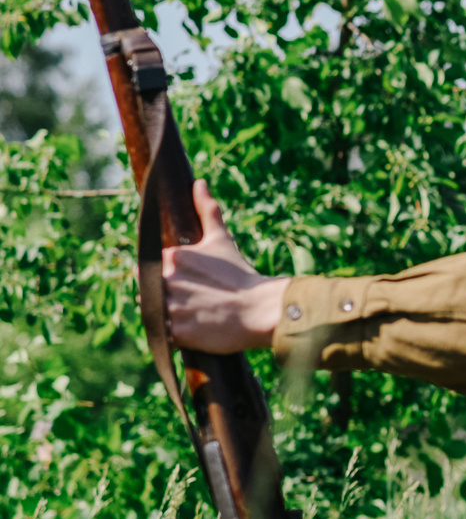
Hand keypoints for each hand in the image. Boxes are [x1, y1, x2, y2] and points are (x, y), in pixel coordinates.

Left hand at [163, 178, 289, 352]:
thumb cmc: (241, 274)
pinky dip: (176, 333)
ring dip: (170, 314)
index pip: (150, 269)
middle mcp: (166, 281)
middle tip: (195, 299)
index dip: (168, 277)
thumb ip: (207, 210)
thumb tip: (198, 184)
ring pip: (155, 313)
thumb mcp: (222, 240)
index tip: (189, 282)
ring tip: (196, 314)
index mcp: (172, 256)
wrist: (262, 309)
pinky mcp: (177, 332)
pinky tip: (196, 327)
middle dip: (167, 296)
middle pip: (150, 291)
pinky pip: (165, 334)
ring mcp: (170, 307)